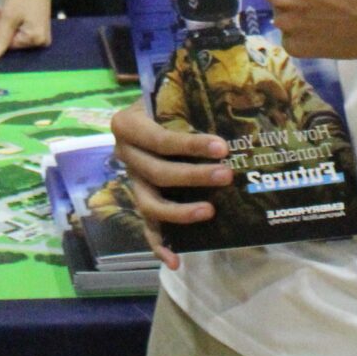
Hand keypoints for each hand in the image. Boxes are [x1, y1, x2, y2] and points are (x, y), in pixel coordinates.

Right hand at [106, 92, 230, 270]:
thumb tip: (232, 96)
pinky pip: (147, 228)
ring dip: (180, 211)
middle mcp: (124, 155)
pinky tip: (175, 261)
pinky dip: (159, 246)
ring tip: (210, 211)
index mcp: (127, 125)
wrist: (146, 113)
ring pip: (149, 205)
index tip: (222, 147)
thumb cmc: (165, 102)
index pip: (159, 140)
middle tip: (227, 174)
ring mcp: (132, 181)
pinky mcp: (141, 201)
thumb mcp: (168, 94)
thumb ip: (187, 99)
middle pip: (158, 173)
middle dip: (194, 176)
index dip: (190, 146)